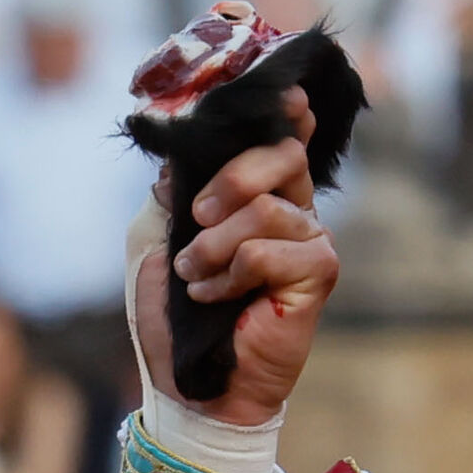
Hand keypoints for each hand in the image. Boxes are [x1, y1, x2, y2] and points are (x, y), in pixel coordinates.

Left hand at [132, 85, 337, 427]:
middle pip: (282, 153)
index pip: (279, 138)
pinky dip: (232, 273)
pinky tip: (218, 298)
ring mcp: (308, 239)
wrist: (185, 380)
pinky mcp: (318, 272)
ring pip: (267, 207)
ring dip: (213, 245)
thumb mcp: (154, 240)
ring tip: (194, 276)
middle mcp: (288, 209)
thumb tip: (182, 153)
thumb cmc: (172, 314)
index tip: (286, 93)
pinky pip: (272, 249)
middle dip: (231, 177)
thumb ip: (171, 193)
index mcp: (254, 195)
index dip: (286, 111)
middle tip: (198, 217)